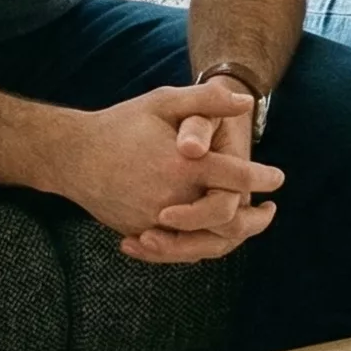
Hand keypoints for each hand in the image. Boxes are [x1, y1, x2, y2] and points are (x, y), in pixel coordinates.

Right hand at [65, 83, 284, 264]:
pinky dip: (199, 247)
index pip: (236, 176)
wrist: (72, 156)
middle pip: (227, 219)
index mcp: (183, 164)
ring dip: (232, 237)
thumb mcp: (163, 102)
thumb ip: (206, 100)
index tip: (277, 178)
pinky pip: (178, 251)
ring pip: (205, 242)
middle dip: (254, 219)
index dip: (262, 178)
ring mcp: (155, 221)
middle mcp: (172, 198)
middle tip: (269, 212)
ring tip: (246, 228)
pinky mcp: (141, 233)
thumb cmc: (121, 125)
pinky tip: (211, 237)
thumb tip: (246, 102)